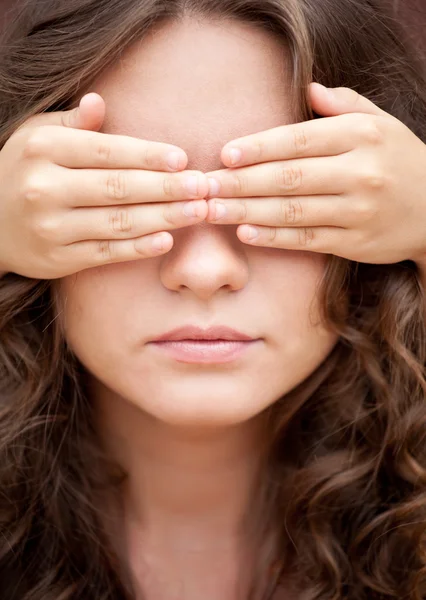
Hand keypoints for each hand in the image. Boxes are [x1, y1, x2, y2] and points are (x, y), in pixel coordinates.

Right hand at [0, 93, 208, 278]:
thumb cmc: (23, 170)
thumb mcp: (37, 136)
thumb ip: (73, 124)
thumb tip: (99, 102)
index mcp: (44, 150)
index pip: (106, 151)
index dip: (148, 155)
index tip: (182, 159)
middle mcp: (46, 188)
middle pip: (118, 188)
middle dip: (166, 188)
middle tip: (203, 187)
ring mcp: (52, 227)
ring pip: (118, 222)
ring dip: (163, 218)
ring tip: (197, 212)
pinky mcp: (60, 259)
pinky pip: (106, 254)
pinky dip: (138, 248)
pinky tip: (166, 241)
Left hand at [204, 83, 425, 264]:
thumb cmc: (399, 161)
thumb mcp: (381, 123)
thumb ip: (344, 106)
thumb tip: (307, 90)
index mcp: (361, 136)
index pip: (300, 140)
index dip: (259, 147)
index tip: (225, 154)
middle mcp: (360, 172)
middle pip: (289, 177)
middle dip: (241, 182)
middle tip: (205, 186)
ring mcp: (357, 210)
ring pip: (293, 211)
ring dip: (247, 211)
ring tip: (212, 211)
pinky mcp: (354, 242)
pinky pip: (307, 240)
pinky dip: (274, 237)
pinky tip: (245, 233)